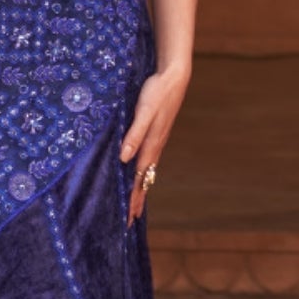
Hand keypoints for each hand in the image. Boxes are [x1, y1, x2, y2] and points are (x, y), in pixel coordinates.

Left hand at [119, 67, 188, 227]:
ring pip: (147, 172)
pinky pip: (148, 161)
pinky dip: (143, 174)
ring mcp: (157, 142)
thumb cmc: (157, 92)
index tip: (128, 218)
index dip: (133, 199)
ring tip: (135, 204)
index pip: (139, 179)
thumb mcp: (144, 111)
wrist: (174, 77)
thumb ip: (134, 134)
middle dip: (137, 200)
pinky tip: (140, 174)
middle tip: (130, 221)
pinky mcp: (156, 134)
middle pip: (144, 180)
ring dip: (140, 189)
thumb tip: (124, 158)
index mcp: (151, 145)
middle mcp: (155, 147)